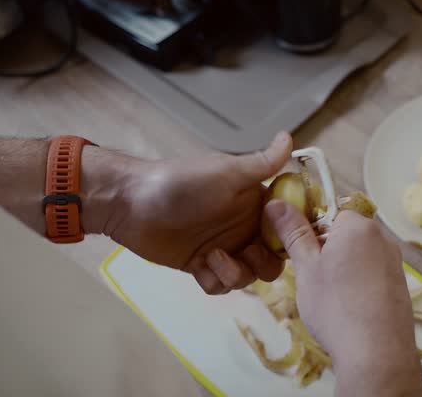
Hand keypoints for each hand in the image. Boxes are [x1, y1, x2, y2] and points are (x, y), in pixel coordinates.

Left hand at [83, 133, 291, 293]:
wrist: (131, 204)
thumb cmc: (180, 182)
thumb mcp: (226, 172)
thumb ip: (262, 163)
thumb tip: (290, 137)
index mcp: (253, 203)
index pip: (287, 225)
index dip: (291, 237)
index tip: (283, 240)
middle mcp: (242, 226)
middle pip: (272, 258)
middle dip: (265, 263)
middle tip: (248, 254)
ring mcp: (222, 247)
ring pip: (248, 275)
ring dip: (236, 273)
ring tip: (214, 258)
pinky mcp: (201, 265)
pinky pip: (221, 284)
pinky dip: (215, 280)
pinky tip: (200, 266)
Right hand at [265, 200, 421, 396]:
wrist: (376, 353)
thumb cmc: (335, 306)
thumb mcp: (306, 267)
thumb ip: (293, 232)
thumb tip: (275, 203)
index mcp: (358, 226)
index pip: (330, 212)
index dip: (311, 231)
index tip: (300, 253)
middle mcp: (382, 238)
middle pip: (346, 233)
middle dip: (327, 251)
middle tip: (312, 278)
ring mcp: (395, 263)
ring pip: (359, 256)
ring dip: (342, 269)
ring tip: (330, 298)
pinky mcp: (400, 286)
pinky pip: (373, 275)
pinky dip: (358, 285)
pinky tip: (349, 308)